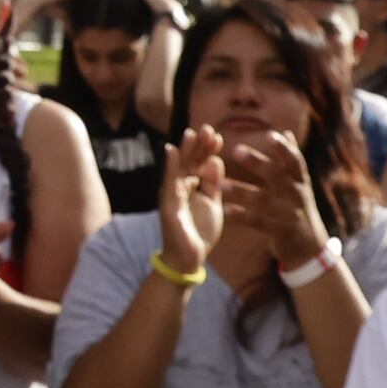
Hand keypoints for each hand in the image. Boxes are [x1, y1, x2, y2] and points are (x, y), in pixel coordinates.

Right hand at [153, 145, 226, 274]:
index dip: (208, 150)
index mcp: (195, 187)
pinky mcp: (168, 203)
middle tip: (208, 129)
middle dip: (198, 145)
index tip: (218, 136)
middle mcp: (182, 187)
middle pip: (190, 161)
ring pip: (179, 167)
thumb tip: (215, 160)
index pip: (201, 164)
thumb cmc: (200, 231)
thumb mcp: (213, 204)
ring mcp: (173, 194)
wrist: (188, 258)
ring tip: (192, 133)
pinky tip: (172, 151)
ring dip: (185, 150)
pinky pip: (169, 182)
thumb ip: (214, 183)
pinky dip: (170, 166)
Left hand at [232, 131, 330, 269]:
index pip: (295, 161)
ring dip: (241, 191)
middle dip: (257, 163)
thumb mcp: (300, 185)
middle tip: (236, 150)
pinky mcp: (279, 231)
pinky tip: (226, 210)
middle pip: (277, 176)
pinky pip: (258, 222)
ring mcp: (289, 214)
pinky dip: (242, 216)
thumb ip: (291, 160)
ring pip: (263, 200)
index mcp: (301, 181)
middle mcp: (296, 195)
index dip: (284, 148)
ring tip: (222, 184)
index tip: (269, 135)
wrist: (309, 247)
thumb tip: (287, 132)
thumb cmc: (299, 208)